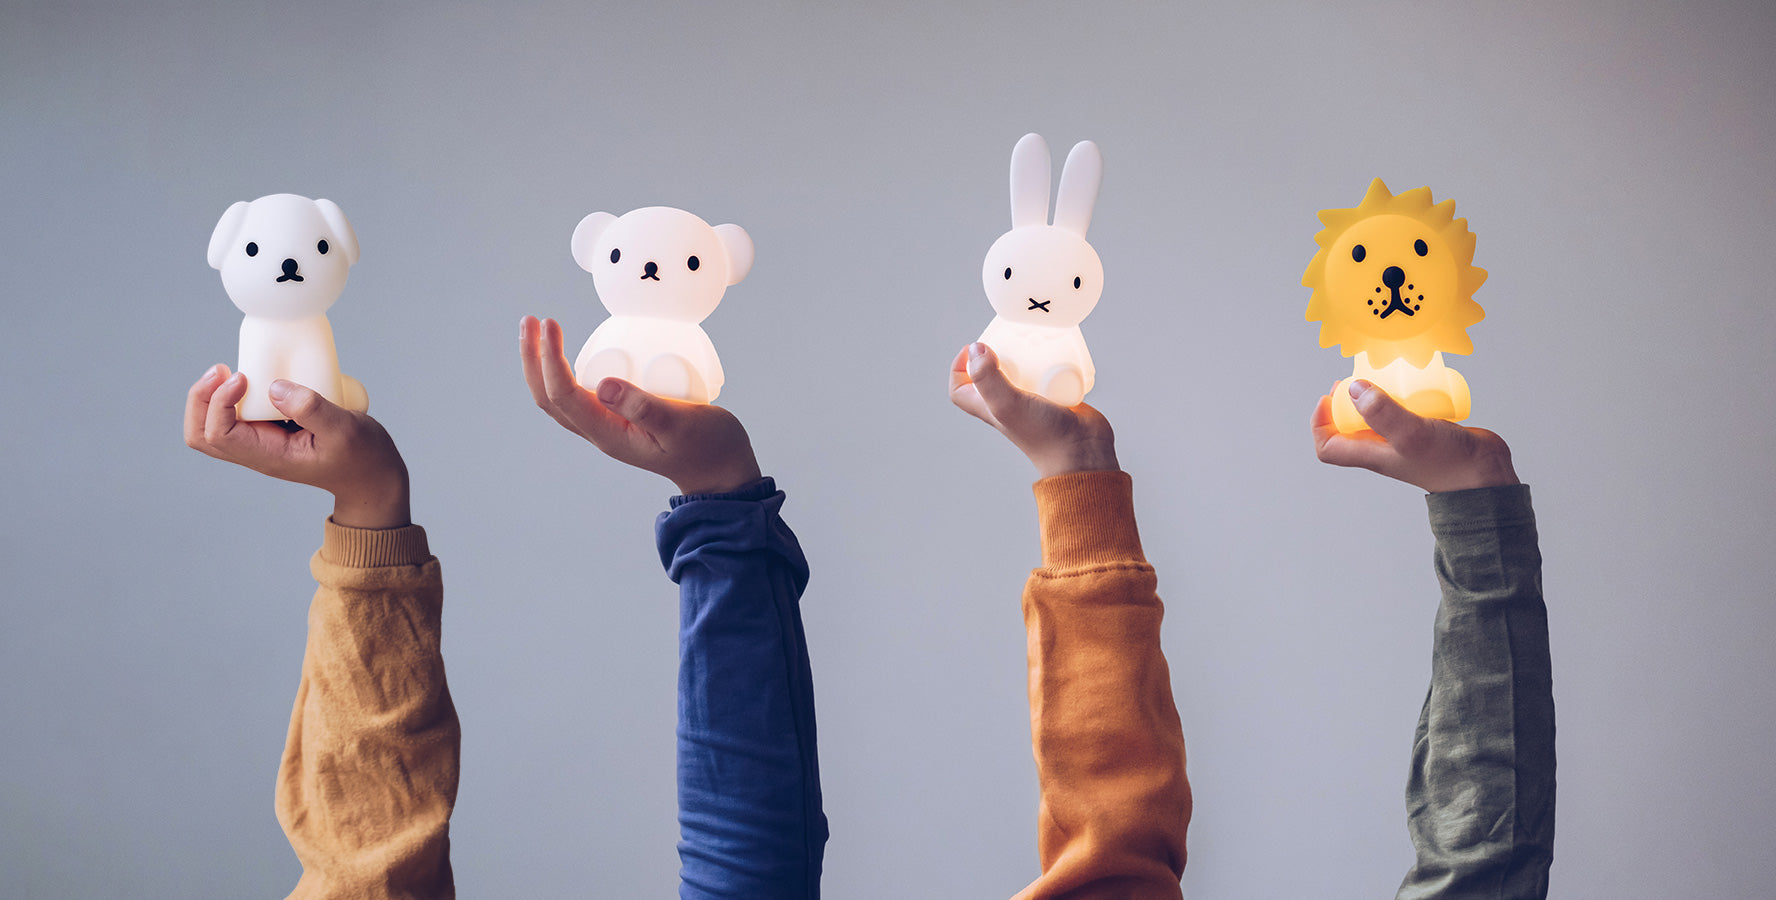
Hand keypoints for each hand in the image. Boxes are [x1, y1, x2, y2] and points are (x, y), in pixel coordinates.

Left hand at [183, 365, 410, 528]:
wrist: (373, 477)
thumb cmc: (363, 457)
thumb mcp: (345, 430)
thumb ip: (311, 408)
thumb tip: (275, 386)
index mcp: (269, 456)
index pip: (219, 434)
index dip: (219, 402)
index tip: (244, 378)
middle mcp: (257, 453)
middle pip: (201, 434)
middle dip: (201, 399)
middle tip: (223, 370)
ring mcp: (261, 445)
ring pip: (211, 427)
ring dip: (210, 398)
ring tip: (230, 373)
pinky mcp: (270, 434)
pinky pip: (233, 419)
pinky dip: (229, 398)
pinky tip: (250, 379)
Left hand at [519, 316, 761, 495]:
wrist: (721, 471)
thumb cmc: (708, 447)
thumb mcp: (683, 424)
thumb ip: (645, 407)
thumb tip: (603, 386)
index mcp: (609, 433)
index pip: (563, 395)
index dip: (550, 359)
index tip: (550, 325)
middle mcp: (601, 431)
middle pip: (548, 398)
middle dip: (533, 360)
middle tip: (530, 321)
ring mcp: (608, 426)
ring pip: (560, 397)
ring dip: (542, 365)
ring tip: (539, 330)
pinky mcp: (619, 418)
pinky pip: (579, 395)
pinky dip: (565, 371)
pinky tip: (573, 352)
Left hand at [949, 342, 1118, 478]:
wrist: (1082, 450)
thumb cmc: (1043, 434)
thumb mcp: (1007, 404)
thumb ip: (987, 377)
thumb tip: (976, 348)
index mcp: (989, 407)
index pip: (960, 388)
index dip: (959, 367)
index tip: (974, 349)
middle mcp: (1008, 403)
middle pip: (991, 372)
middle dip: (997, 353)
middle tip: (1009, 339)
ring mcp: (1032, 399)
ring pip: (1022, 369)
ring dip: (1026, 355)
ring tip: (1034, 342)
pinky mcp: (1056, 394)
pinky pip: (1049, 370)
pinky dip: (1051, 359)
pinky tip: (1056, 350)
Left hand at [1312, 380, 1518, 492]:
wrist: (1486, 477)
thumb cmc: (1448, 463)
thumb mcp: (1411, 434)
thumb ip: (1382, 413)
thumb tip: (1354, 389)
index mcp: (1371, 454)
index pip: (1329, 447)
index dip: (1320, 424)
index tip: (1328, 398)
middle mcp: (1383, 447)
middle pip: (1350, 426)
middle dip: (1347, 401)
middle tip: (1357, 378)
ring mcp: (1404, 439)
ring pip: (1378, 415)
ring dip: (1376, 395)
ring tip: (1382, 375)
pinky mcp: (1425, 430)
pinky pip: (1405, 410)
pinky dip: (1404, 395)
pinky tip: (1413, 382)